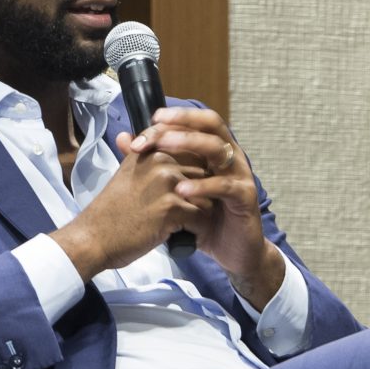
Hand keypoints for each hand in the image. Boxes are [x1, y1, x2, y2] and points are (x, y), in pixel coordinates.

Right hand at [51, 138, 209, 278]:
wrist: (95, 237)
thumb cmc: (112, 209)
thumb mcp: (123, 173)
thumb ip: (133, 154)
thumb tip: (127, 136)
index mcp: (152, 150)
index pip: (193, 151)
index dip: (194, 172)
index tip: (185, 189)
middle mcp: (161, 161)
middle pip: (205, 172)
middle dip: (201, 192)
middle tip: (186, 209)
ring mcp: (168, 183)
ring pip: (208, 194)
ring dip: (202, 211)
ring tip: (186, 222)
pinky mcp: (172, 207)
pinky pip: (203, 216)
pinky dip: (198, 228)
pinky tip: (185, 233)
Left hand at [126, 106, 287, 304]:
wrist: (233, 251)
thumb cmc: (205, 219)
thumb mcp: (174, 189)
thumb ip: (151, 163)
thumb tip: (123, 139)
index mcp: (214, 150)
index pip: (196, 122)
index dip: (173, 118)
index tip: (149, 121)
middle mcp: (230, 156)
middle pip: (210, 125)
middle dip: (181, 123)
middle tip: (155, 128)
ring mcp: (240, 175)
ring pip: (218, 149)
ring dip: (190, 144)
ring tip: (164, 148)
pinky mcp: (246, 197)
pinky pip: (225, 186)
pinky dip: (202, 186)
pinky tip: (181, 190)